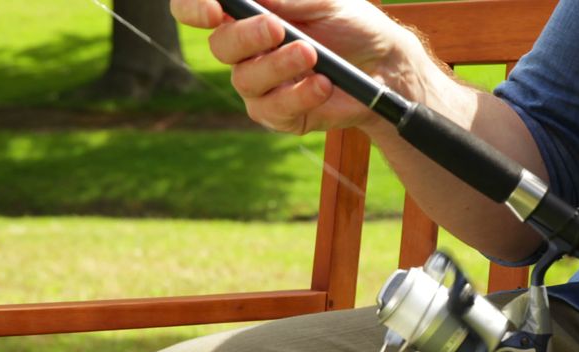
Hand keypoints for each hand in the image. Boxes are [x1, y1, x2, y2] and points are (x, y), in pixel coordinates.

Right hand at [171, 0, 425, 133]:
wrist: (385, 66)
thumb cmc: (351, 24)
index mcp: (248, 14)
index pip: (196, 8)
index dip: (193, 7)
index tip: (213, 9)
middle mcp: (246, 49)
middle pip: (220, 46)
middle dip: (246, 36)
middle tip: (277, 28)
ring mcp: (259, 84)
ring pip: (245, 80)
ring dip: (279, 66)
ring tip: (313, 55)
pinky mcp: (279, 114)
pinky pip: (273, 109)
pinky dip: (300, 95)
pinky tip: (323, 84)